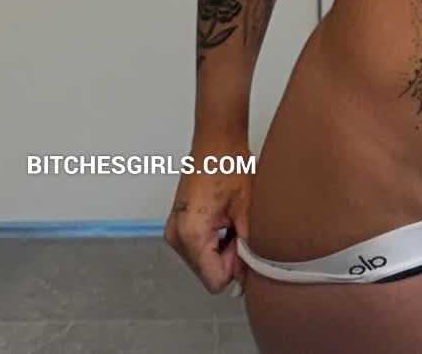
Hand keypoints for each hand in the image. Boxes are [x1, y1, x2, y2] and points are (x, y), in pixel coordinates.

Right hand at [163, 155, 252, 296]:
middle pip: (208, 272)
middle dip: (228, 258)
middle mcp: (176, 236)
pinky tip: (222, 219)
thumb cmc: (229, 164)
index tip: (244, 244)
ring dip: (221, 249)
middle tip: (239, 226)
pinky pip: (197, 248)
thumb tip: (248, 278)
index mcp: (191, 234)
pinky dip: (212, 241)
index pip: (215, 281)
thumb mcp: (246, 209)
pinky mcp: (176, 225)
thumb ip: (247, 247)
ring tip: (230, 219)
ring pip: (203, 262)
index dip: (235, 268)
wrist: (216, 140)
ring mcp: (173, 231)